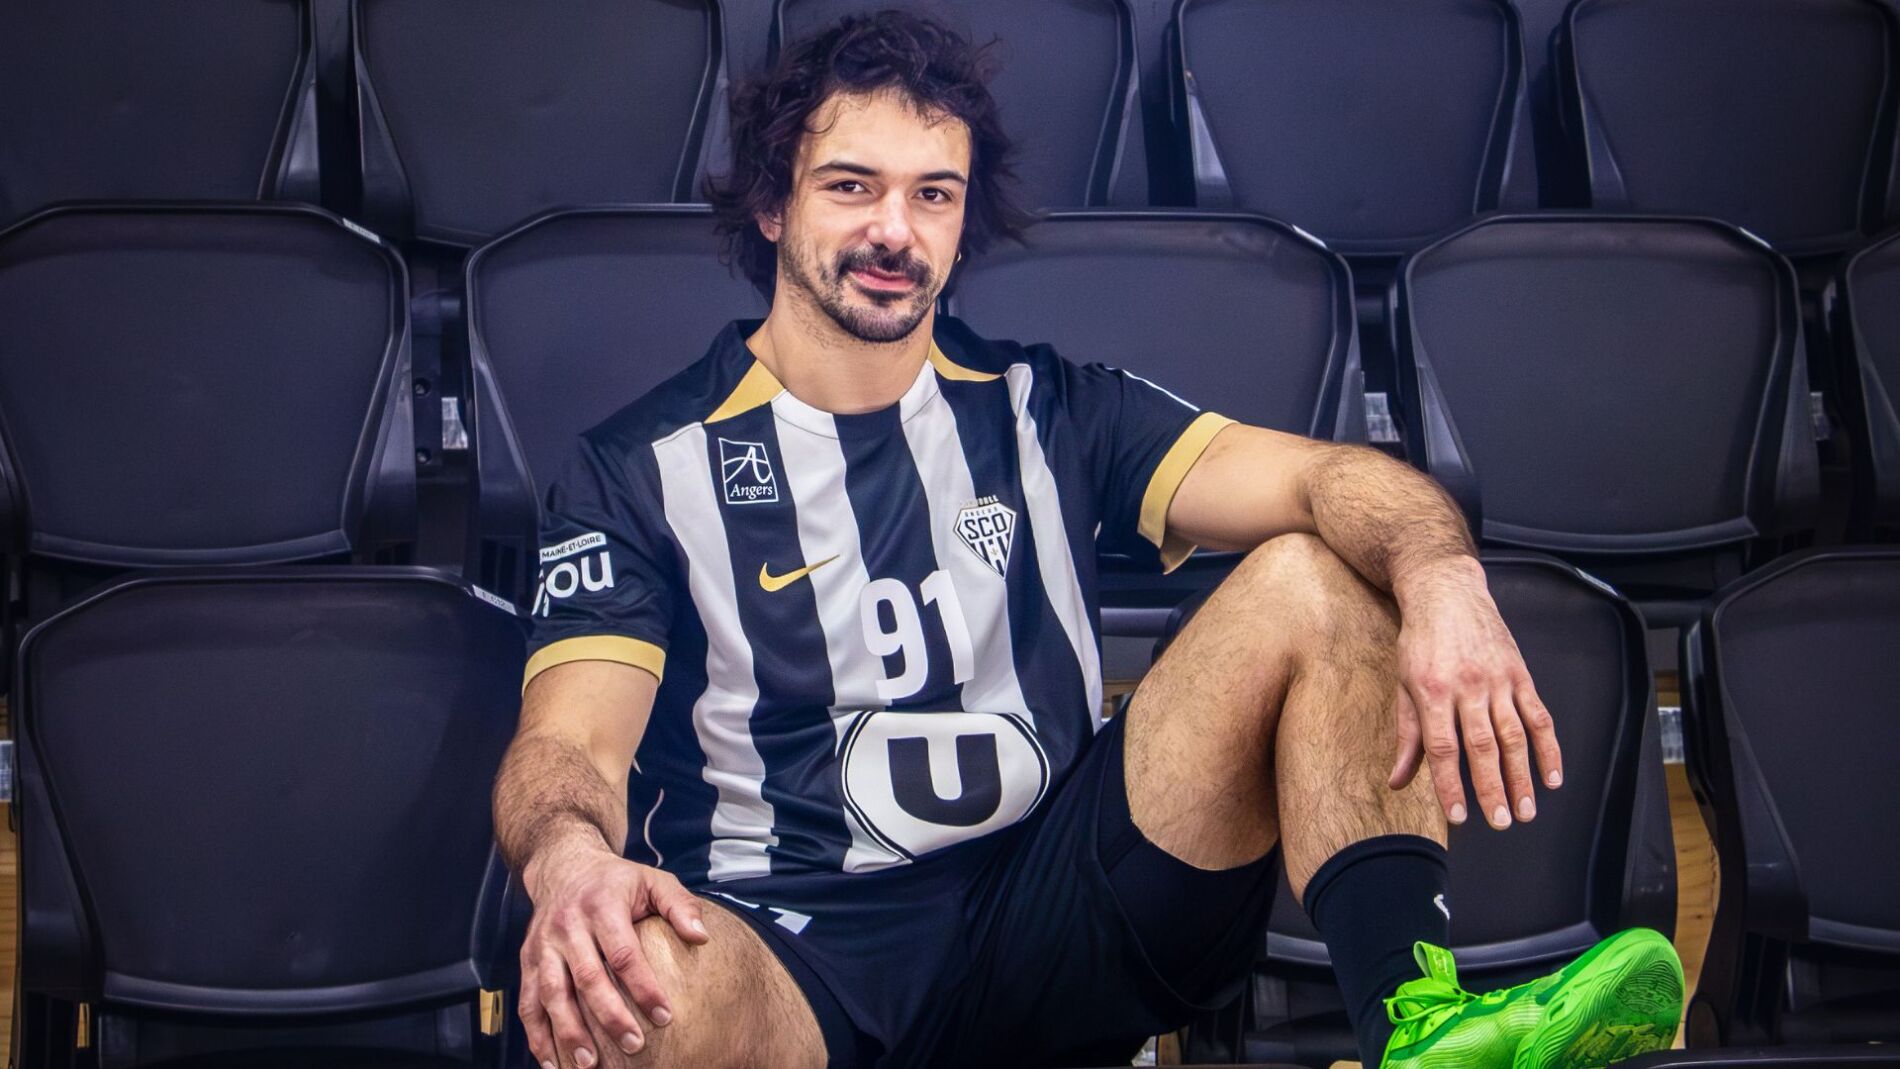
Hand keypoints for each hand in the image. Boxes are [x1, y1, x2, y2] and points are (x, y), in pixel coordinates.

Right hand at [518, 838, 708, 1068]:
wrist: (564, 867)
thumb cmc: (617, 881)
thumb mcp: (652, 879)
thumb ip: (679, 904)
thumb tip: (701, 936)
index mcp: (601, 906)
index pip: (623, 954)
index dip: (643, 988)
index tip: (665, 1017)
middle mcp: (567, 926)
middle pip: (587, 979)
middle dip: (610, 1017)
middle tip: (633, 1046)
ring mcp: (542, 946)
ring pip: (552, 995)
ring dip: (568, 1034)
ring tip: (589, 1065)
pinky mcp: (527, 962)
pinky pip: (527, 1003)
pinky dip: (536, 1036)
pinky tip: (552, 1063)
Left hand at [1388, 556, 1562, 828]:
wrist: (1447, 592)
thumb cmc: (1420, 642)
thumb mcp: (1403, 684)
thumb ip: (1407, 735)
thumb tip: (1398, 781)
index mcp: (1432, 691)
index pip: (1443, 748)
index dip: (1451, 785)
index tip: (1459, 817)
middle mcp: (1467, 687)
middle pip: (1483, 746)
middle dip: (1493, 789)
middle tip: (1502, 823)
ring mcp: (1498, 680)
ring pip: (1515, 736)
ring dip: (1523, 776)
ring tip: (1527, 810)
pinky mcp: (1520, 675)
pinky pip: (1539, 716)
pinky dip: (1548, 748)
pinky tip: (1553, 777)